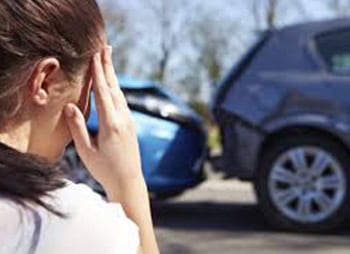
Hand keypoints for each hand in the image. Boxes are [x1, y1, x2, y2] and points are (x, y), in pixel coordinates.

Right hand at [64, 46, 142, 190]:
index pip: (103, 93)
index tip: (95, 55)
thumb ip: (78, 127)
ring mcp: (129, 121)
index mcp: (111, 125)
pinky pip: (123, 102)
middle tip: (106, 47)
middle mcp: (123, 119)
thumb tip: (70, 106)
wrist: (128, 181)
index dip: (98, 73)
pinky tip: (113, 84)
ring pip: (120, 94)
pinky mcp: (130, 125)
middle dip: (108, 67)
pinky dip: (116, 89)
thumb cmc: (105, 169)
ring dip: (113, 75)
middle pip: (114, 88)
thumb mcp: (86, 151)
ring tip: (108, 60)